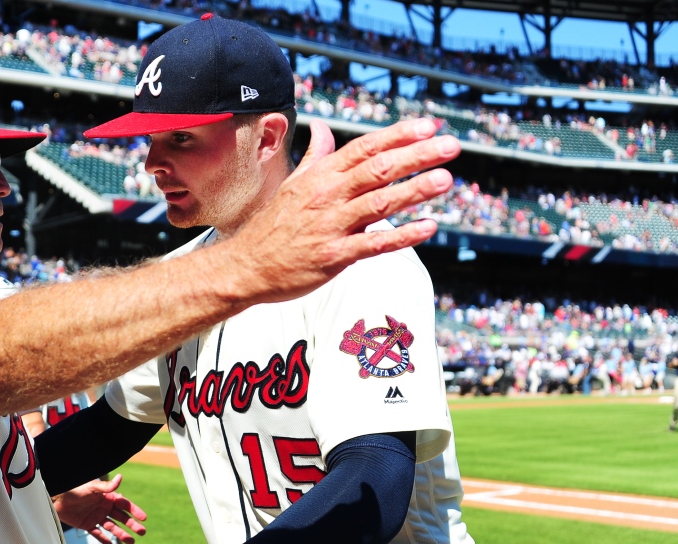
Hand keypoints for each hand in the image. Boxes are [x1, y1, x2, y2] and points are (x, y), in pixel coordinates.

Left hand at [52, 474, 146, 543]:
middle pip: (121, 517)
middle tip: (142, 532)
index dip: (134, 511)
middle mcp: (103, 507)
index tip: (144, 518)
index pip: (124, 504)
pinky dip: (104, 540)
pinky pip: (98, 534)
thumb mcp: (91, 488)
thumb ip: (106, 486)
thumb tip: (120, 477)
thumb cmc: (74, 489)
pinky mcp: (87, 525)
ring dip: (121, 534)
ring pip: (112, 527)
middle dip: (132, 524)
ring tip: (131, 542)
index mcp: (106, 497)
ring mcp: (96, 516)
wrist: (55, 498)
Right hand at [228, 118, 458, 304]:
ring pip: (379, 203)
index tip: (428, 126)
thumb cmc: (272, 226)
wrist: (246, 266)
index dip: (398, 135)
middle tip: (450, 146)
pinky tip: (429, 227)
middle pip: (378, 169)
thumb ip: (315, 157)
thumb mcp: (292, 184)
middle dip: (417, 155)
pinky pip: (374, 244)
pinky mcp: (333, 257)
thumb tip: (322, 129)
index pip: (364, 147)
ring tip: (445, 179)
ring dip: (414, 190)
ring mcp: (331, 226)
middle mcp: (327, 196)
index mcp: (320, 176)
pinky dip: (402, 236)